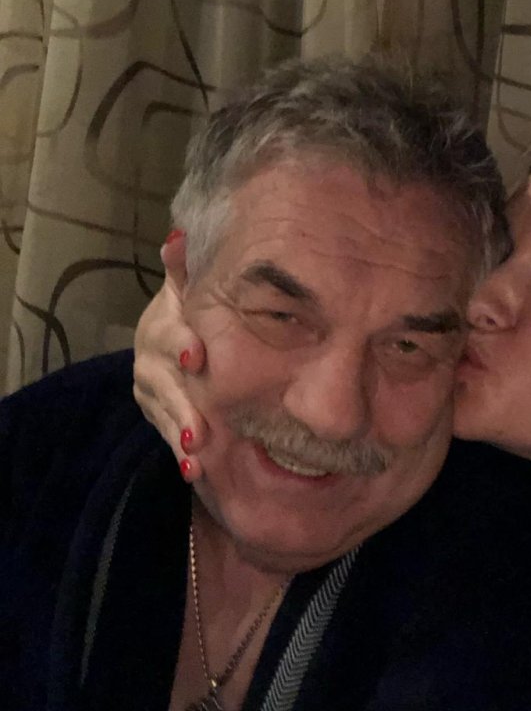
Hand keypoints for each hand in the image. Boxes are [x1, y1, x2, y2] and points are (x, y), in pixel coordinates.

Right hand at [133, 230, 208, 481]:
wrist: (175, 337)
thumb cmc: (192, 309)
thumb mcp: (188, 288)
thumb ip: (184, 269)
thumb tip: (177, 238)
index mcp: (163, 322)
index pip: (169, 331)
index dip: (180, 342)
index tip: (196, 357)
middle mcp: (150, 356)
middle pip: (163, 381)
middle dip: (181, 403)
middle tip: (201, 427)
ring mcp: (150, 388)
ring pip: (164, 412)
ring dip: (180, 433)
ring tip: (197, 454)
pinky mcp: (156, 412)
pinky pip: (166, 434)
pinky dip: (180, 454)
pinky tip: (194, 472)